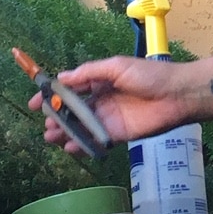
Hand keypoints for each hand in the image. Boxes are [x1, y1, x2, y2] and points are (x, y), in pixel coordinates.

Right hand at [28, 56, 189, 154]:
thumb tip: (62, 77)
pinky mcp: (118, 135)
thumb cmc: (150, 75)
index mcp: (101, 81)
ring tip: (52, 137)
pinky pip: (96, 141)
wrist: (177, 95)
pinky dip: (82, 145)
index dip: (53, 95)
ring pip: (81, 128)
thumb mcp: (117, 66)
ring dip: (65, 132)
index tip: (35, 103)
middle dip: (57, 118)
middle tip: (45, 124)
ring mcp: (109, 119)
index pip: (71, 89)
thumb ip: (90, 72)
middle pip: (73, 111)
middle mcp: (102, 100)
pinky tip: (70, 147)